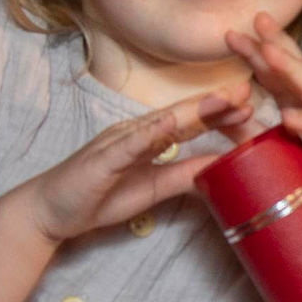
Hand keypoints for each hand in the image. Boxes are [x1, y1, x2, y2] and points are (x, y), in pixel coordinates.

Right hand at [4, 90, 247, 248]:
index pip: (190, 124)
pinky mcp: (102, 158)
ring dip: (193, 110)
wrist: (51, 212)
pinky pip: (129, 144)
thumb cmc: (97, 197)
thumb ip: (182, 176)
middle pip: (181, 116)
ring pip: (161, 123)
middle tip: (249, 90)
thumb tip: (217, 168)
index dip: (219, 114)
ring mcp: (117, 142)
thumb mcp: (152, 189)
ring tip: (224, 99)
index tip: (251, 106)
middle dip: (215, 103)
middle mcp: (135, 134)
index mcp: (148, 140)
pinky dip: (150, 133)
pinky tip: (170, 123)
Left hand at [233, 16, 301, 281]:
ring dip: (294, 73)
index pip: (279, 76)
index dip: (258, 54)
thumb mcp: (270, 159)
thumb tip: (213, 116)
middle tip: (257, 21)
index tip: (233, 34)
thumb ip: (245, 136)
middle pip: (299, 74)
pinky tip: (291, 115)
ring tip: (270, 54)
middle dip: (279, 46)